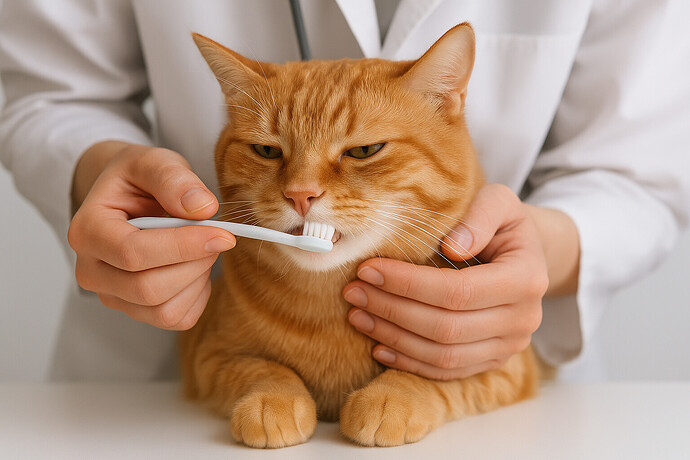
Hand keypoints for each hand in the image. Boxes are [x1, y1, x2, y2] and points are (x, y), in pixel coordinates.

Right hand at [68, 142, 234, 329]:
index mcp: (87, 231)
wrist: (131, 199)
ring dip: (197, 279)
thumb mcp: (153, 161)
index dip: (184, 247)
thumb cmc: (140, 180)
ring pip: (164, 311)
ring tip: (201, 248)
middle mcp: (91, 271)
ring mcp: (112, 296)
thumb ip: (174, 178)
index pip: (133, 254)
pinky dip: (197, 295)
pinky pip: (177, 319)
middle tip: (216, 236)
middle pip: (149, 289)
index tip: (223, 234)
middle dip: (195, 263)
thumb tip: (203, 208)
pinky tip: (195, 267)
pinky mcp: (136, 311)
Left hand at [343, 184, 550, 379]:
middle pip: (446, 327)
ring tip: (357, 315)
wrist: (527, 256)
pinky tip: (379, 345)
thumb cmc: (504, 224)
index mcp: (526, 278)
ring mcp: (509, 346)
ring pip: (443, 355)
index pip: (457, 290)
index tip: (368, 269)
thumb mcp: (500, 202)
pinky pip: (447, 371)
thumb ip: (481, 215)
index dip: (408, 284)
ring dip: (394, 337)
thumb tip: (452, 247)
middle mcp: (523, 320)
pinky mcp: (493, 360)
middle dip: (392, 310)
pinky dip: (410, 361)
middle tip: (353, 292)